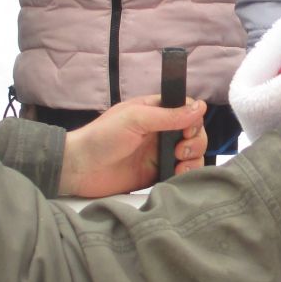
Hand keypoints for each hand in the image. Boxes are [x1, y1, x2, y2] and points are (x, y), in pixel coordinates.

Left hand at [58, 94, 207, 196]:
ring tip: (179, 164)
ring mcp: (160, 153)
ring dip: (194, 158)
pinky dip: (187, 173)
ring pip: (192, 153)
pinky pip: (181, 173)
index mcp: (154, 111)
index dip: (193, 119)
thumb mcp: (135, 119)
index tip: (187, 130)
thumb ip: (168, 115)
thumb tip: (201, 107)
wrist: (79, 169)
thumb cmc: (102, 137)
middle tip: (179, 150)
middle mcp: (160, 131)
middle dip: (195, 141)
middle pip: (194, 133)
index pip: (186, 110)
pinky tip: (178, 174)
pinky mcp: (157, 174)